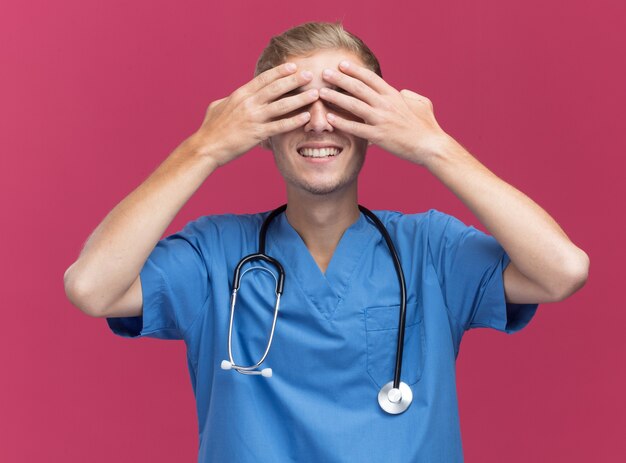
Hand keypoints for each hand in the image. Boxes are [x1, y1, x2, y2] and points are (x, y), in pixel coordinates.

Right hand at [189, 63, 318, 166]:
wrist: (206, 147)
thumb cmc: (210, 129)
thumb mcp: (217, 106)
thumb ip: (229, 99)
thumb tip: (233, 96)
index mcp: (240, 94)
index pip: (264, 79)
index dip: (280, 71)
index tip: (293, 66)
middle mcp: (248, 103)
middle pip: (276, 87)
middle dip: (295, 80)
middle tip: (310, 74)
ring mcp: (253, 118)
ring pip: (282, 105)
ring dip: (300, 98)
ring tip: (315, 94)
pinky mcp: (257, 134)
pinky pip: (280, 125)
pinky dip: (294, 121)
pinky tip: (306, 117)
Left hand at [319, 60, 451, 165]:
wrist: (430, 146)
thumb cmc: (427, 126)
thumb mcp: (421, 103)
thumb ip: (409, 95)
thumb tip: (401, 92)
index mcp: (394, 95)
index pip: (371, 78)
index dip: (355, 70)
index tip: (342, 64)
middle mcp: (386, 104)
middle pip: (358, 87)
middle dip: (339, 78)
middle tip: (325, 73)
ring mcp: (381, 120)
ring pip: (354, 104)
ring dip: (335, 97)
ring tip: (321, 92)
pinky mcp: (378, 136)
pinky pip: (355, 127)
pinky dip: (341, 122)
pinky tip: (329, 118)